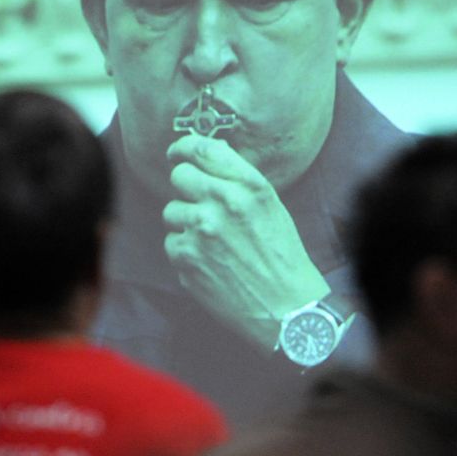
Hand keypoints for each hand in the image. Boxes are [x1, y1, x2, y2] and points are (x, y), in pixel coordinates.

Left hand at [163, 134, 330, 349]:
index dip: (183, 148)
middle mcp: (223, 202)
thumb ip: (237, 180)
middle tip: (200, 205)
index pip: (202, 149)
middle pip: (179, 176)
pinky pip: (171, 242)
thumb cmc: (281, 255)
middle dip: (186, 188)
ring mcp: (201, 230)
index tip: (177, 154)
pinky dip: (184, 251)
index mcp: (249, 185)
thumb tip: (204, 154)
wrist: (285, 308)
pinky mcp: (186, 257)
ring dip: (185, 223)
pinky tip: (208, 262)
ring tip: (211, 242)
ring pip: (171, 211)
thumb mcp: (270, 206)